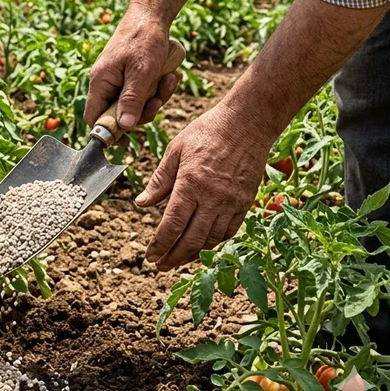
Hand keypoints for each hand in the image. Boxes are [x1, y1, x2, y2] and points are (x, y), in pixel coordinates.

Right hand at [86, 7, 181, 129]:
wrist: (152, 14)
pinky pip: (144, 94)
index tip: (129, 139)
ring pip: (135, 105)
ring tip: (169, 79)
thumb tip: (124, 127)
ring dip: (155, 98)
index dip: (108, 131)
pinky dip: (158, 89)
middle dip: (143, 112)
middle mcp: (106, 83)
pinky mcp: (132, 77)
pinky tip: (170, 76)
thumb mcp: (142, 71)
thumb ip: (132, 99)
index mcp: (100, 82)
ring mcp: (119, 80)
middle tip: (158, 100)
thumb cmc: (144, 39)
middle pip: (119, 114)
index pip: (94, 117)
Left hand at [139, 103, 274, 269]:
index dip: (160, 245)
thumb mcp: (175, 150)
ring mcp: (232, 203)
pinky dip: (214, 242)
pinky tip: (203, 245)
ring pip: (211, 239)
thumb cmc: (207, 132)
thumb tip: (142, 204)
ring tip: (178, 259)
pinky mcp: (245, 202)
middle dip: (174, 257)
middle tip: (160, 266)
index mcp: (191, 185)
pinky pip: (230, 231)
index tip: (150, 256)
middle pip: (191, 240)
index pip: (172, 225)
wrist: (247, 124)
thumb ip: (159, 180)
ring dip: (193, 254)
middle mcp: (213, 198)